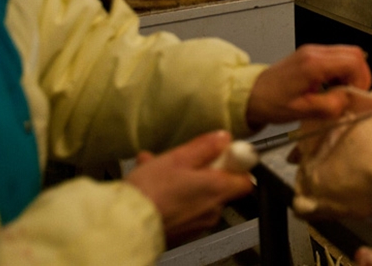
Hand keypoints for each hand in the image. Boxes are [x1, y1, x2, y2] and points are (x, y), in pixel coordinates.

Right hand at [125, 131, 253, 242]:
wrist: (126, 225)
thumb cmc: (151, 192)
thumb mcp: (178, 158)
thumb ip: (205, 147)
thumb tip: (223, 138)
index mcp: (217, 190)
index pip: (245, 179)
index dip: (235, 165)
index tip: (222, 155)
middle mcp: (213, 210)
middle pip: (219, 185)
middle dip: (200, 170)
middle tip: (180, 160)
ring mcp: (198, 224)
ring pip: (198, 195)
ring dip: (182, 181)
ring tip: (155, 169)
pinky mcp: (182, 232)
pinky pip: (184, 209)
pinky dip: (173, 197)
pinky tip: (152, 186)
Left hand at [245, 44, 371, 127]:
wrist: (249, 94)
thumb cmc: (270, 103)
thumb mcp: (302, 111)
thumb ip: (330, 106)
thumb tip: (349, 101)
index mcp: (313, 64)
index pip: (353, 62)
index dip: (361, 81)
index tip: (355, 98)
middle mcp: (314, 52)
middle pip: (355, 53)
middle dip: (360, 76)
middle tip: (353, 95)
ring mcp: (313, 51)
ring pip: (347, 54)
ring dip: (351, 74)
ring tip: (341, 93)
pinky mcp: (311, 55)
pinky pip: (337, 57)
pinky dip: (342, 72)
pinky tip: (332, 87)